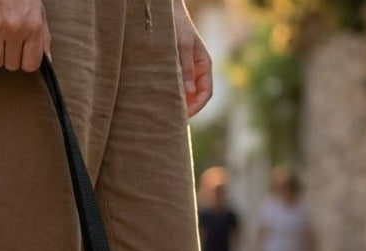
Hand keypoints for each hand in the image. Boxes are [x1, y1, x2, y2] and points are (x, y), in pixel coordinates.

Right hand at [0, 0, 50, 72]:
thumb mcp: (38, 14)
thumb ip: (43, 40)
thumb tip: (47, 63)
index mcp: (33, 26)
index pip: (30, 65)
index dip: (26, 63)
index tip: (22, 56)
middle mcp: (15, 28)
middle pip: (12, 65)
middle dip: (10, 58)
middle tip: (8, 44)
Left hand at [173, 0, 211, 117]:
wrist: (166, 15)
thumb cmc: (176, 26)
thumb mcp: (182, 47)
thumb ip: (185, 68)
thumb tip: (187, 93)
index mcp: (204, 66)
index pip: (206, 93)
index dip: (197, 107)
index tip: (183, 116)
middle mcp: (196, 71)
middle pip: (196, 98)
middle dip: (186, 109)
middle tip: (170, 119)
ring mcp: (186, 72)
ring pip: (185, 96)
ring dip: (177, 104)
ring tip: (164, 112)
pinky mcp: (174, 72)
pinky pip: (175, 89)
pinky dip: (170, 97)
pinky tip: (159, 102)